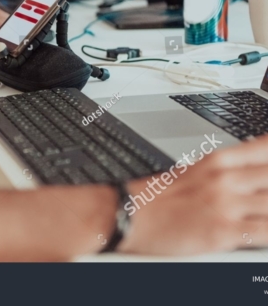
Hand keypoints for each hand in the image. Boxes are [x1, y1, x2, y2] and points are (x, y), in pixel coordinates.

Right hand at [120, 136, 267, 255]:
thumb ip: (224, 172)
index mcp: (216, 161)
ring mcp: (226, 204)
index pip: (263, 148)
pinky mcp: (223, 231)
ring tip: (265, 211)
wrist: (129, 214)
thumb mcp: (191, 172)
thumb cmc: (155, 197)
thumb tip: (248, 177)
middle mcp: (224, 178)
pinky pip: (266, 232)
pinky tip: (266, 235)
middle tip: (267, 192)